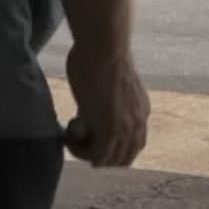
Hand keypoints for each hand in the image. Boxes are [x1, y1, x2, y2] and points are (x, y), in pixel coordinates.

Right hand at [62, 44, 149, 167]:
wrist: (103, 48)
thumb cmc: (99, 55)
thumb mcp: (107, 85)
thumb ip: (104, 101)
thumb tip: (88, 111)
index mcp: (141, 111)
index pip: (132, 143)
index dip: (110, 145)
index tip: (89, 135)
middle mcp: (139, 125)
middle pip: (124, 157)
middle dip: (100, 156)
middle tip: (79, 144)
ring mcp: (126, 130)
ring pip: (110, 160)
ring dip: (89, 154)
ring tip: (72, 141)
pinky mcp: (110, 132)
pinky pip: (97, 155)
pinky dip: (80, 152)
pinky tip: (68, 138)